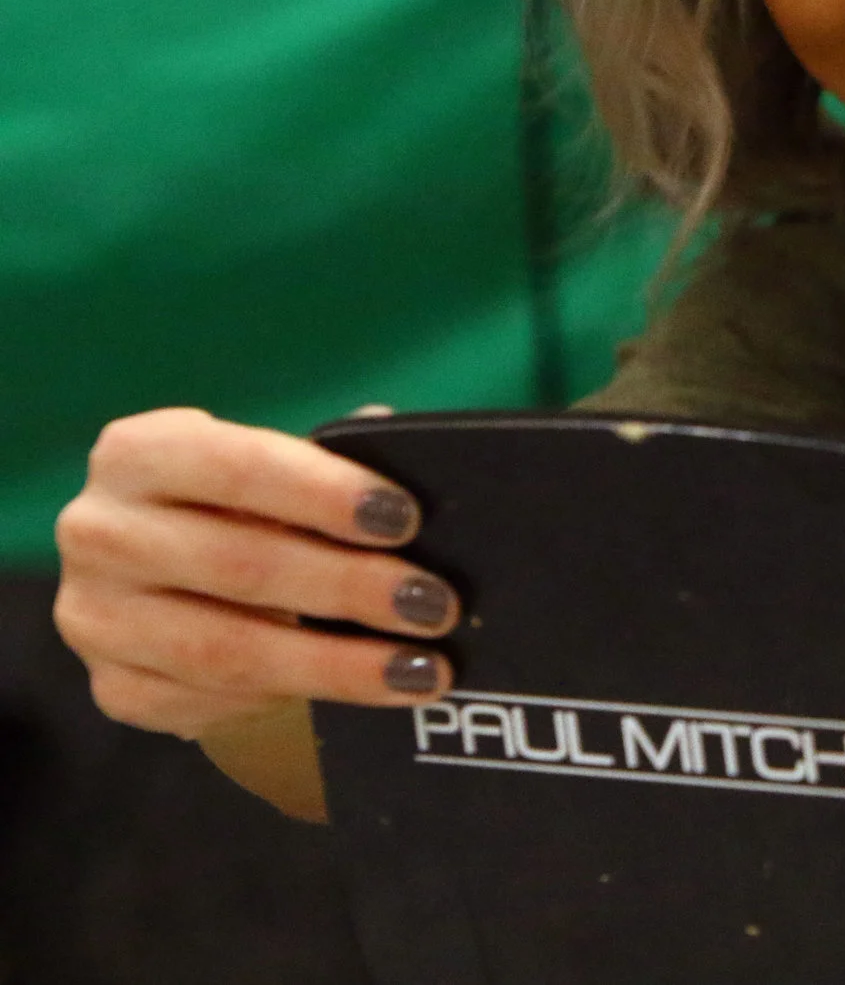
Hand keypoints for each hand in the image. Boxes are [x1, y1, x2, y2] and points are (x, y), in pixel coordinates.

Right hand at [53, 406, 459, 745]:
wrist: (174, 585)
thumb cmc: (246, 509)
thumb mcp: (278, 471)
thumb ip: (336, 465)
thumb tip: (421, 461)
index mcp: (138, 454)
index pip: (235, 464)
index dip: (324, 492)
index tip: (405, 519)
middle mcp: (100, 532)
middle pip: (238, 563)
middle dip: (349, 586)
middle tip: (433, 605)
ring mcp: (96, 618)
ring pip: (227, 650)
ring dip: (336, 664)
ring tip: (418, 668)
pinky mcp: (115, 689)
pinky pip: (212, 703)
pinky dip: (291, 701)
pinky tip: (356, 694)